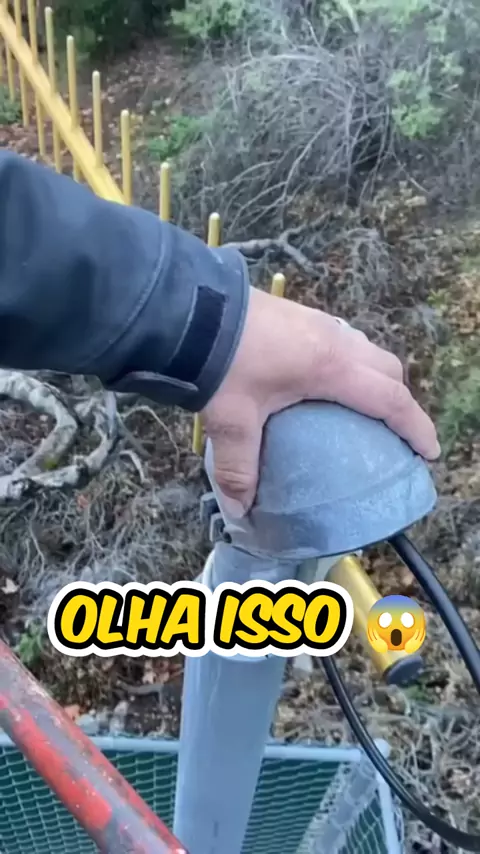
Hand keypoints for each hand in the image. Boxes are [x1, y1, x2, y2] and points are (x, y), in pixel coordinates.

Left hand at [202, 286, 439, 513]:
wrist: (191, 308)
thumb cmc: (220, 363)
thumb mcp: (231, 420)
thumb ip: (239, 468)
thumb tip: (240, 510)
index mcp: (330, 367)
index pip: (390, 398)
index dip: (415, 426)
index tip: (429, 451)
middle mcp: (334, 340)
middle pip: (387, 369)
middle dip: (400, 401)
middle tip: (395, 433)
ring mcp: (318, 323)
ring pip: (367, 350)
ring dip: (376, 378)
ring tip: (364, 409)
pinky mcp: (299, 316)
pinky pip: (344, 341)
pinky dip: (353, 364)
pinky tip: (325, 382)